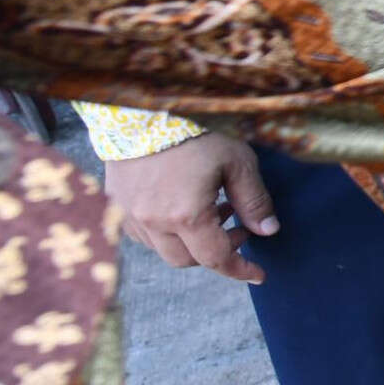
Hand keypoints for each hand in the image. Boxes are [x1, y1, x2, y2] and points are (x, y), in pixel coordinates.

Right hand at [108, 132, 274, 279]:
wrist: (141, 110)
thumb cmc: (195, 132)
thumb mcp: (237, 162)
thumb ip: (254, 200)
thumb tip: (268, 230)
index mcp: (185, 216)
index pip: (216, 259)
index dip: (240, 270)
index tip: (259, 274)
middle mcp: (153, 222)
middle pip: (187, 260)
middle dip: (216, 251)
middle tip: (237, 225)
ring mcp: (129, 215)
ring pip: (163, 248)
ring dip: (190, 240)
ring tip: (212, 208)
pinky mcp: (115, 203)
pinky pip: (142, 233)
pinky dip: (165, 230)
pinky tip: (181, 206)